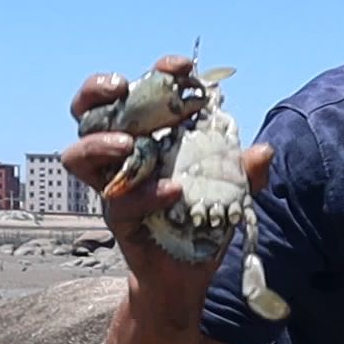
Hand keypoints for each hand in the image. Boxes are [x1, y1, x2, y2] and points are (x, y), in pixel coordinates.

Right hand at [61, 55, 273, 330]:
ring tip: (130, 143)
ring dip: (99, 143)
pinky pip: (118, 203)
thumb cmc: (204, 223)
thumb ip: (246, 173)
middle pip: (86, 112)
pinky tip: (173, 192)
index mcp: (148, 137)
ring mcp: (114, 187)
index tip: (184, 67)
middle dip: (96, 91)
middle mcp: (122, 157)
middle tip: (121, 86)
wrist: (189, 276)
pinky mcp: (117, 220)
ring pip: (78, 155)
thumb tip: (265, 151)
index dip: (158, 73)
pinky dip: (145, 195)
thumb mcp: (232, 194)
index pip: (140, 93)